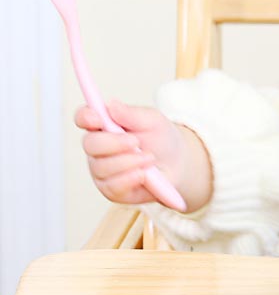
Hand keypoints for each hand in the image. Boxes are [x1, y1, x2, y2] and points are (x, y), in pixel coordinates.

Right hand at [76, 100, 211, 210]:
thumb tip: (112, 106)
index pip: (84, 118)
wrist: (177, 164)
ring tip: (149, 158)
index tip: (97, 118)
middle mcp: (98, 147)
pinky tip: (144, 174)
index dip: (85, 117)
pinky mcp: (110, 189)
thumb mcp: (153, 120)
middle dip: (114, 143)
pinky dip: (131, 178)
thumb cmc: (161, 139)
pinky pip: (112, 186)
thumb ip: (132, 113)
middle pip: (90, 144)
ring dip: (129, 162)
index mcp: (105, 125)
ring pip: (101, 167)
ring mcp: (102, 169)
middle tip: (136, 142)